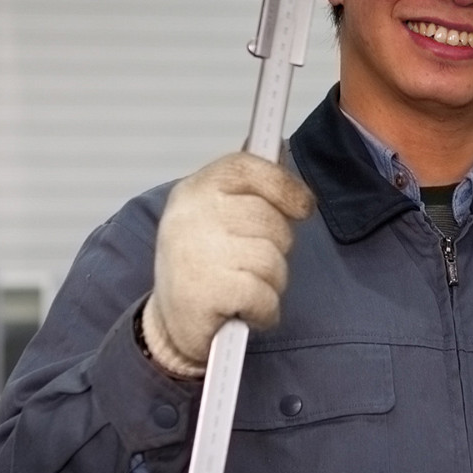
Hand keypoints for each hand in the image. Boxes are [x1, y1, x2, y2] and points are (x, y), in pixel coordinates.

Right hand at [141, 152, 315, 377]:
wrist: (170, 325)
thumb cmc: (202, 267)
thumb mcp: (215, 216)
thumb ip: (245, 187)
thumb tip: (275, 146)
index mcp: (195, 190)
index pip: (247, 167)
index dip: (285, 186)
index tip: (303, 206)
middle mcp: (192, 215)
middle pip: (271, 219)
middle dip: (276, 249)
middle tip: (250, 266)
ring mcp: (197, 252)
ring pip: (272, 259)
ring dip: (270, 283)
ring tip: (244, 291)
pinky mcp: (207, 292)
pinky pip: (265, 295)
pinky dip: (264, 310)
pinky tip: (244, 311)